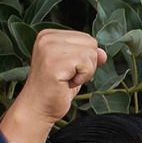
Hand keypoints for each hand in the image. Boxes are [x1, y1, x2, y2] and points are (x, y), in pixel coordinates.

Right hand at [0, 28, 106, 142]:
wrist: (38, 107)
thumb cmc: (56, 88)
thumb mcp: (75, 68)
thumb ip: (88, 56)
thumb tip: (103, 53)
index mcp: (49, 35)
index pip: (87, 38)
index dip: (85, 58)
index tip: (67, 69)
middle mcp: (47, 38)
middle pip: (91, 44)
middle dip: (87, 64)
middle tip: (68, 76)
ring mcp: (49, 48)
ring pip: (91, 54)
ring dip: (84, 72)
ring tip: (66, 79)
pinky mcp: (54, 62)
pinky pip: (87, 66)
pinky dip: (82, 79)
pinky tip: (65, 83)